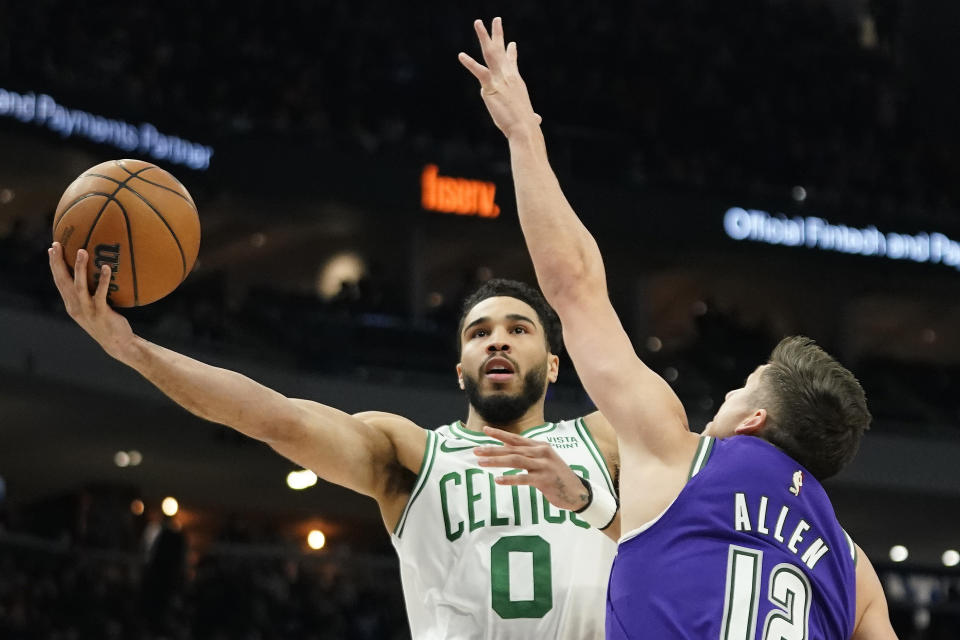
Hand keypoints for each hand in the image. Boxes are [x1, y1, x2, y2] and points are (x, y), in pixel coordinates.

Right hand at [48, 242, 134, 360]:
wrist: (118, 344)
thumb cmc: (109, 323)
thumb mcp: (95, 308)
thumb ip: (92, 293)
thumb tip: (99, 271)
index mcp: (72, 304)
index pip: (59, 281)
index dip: (54, 265)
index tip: (52, 249)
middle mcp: (75, 307)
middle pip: (63, 281)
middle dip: (58, 263)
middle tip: (57, 245)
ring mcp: (87, 310)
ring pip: (79, 286)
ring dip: (79, 268)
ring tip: (82, 251)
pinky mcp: (100, 313)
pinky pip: (100, 294)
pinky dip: (102, 280)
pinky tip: (107, 268)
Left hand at [458, 17, 541, 139]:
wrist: (524, 128)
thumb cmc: (525, 126)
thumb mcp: (528, 117)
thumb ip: (532, 117)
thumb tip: (537, 120)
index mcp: (515, 81)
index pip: (512, 63)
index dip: (511, 52)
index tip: (512, 43)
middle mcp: (509, 76)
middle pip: (501, 50)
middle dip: (498, 34)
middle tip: (496, 19)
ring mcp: (500, 79)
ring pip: (490, 53)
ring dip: (484, 36)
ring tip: (478, 22)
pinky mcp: (491, 88)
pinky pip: (479, 72)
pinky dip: (470, 63)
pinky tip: (461, 55)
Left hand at [476, 426, 589, 511]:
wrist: (576, 491)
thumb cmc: (556, 475)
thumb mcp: (543, 460)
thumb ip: (527, 454)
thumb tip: (506, 449)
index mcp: (540, 446)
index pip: (516, 438)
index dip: (500, 434)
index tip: (484, 430)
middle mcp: (541, 452)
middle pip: (512, 449)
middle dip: (492, 449)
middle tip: (476, 450)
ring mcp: (543, 466)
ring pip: (516, 460)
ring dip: (497, 461)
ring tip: (481, 463)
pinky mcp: (544, 479)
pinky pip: (524, 478)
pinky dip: (510, 479)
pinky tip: (498, 480)